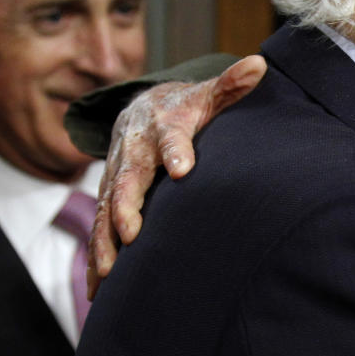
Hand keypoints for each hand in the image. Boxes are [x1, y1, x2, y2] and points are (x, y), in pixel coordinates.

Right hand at [88, 54, 267, 296]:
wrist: (142, 109)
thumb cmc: (186, 109)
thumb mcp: (207, 96)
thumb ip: (231, 86)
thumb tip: (260, 66)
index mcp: (161, 126)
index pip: (170, 137)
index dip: (176, 151)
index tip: (184, 170)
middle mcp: (132, 151)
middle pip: (127, 178)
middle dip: (126, 206)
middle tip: (132, 233)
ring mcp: (115, 176)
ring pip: (105, 209)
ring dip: (104, 240)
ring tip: (107, 271)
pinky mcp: (107, 198)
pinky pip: (98, 229)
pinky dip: (95, 258)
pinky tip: (96, 289)